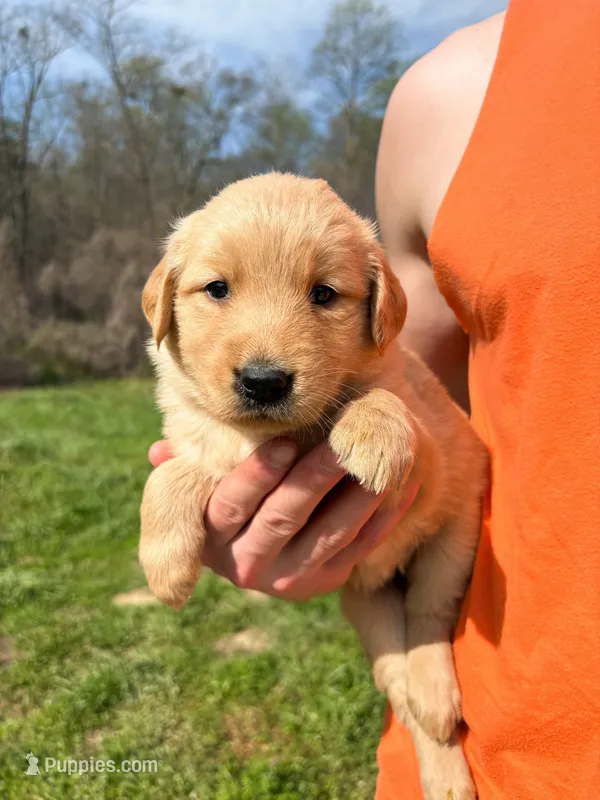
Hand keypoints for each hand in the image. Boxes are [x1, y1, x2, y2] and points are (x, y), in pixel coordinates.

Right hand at [148, 439, 418, 600]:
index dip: (256, 475)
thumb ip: (180, 470)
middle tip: (342, 443)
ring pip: (327, 535)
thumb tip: (159, 452)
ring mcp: (291, 579)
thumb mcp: (192, 488)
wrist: (258, 540)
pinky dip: (382, 517)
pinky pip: (359, 549)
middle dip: (314, 479)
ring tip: (377, 460)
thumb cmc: (223, 497)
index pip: (231, 505)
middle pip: (283, 518)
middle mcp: (248, 566)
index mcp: (211, 539)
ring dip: (355, 496)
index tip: (283, 442)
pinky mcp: (327, 582)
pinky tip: (402, 483)